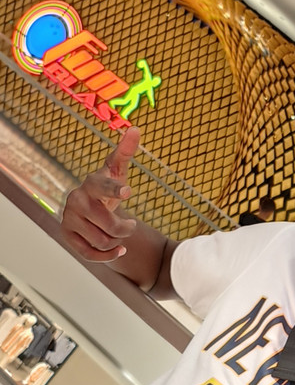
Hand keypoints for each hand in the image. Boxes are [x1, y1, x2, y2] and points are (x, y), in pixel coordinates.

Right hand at [61, 127, 139, 261]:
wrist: (88, 208)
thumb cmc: (106, 188)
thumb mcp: (116, 171)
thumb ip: (125, 152)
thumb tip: (135, 129)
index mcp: (91, 183)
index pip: (102, 186)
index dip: (115, 188)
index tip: (128, 191)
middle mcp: (77, 200)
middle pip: (109, 223)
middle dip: (125, 229)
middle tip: (131, 226)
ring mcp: (70, 219)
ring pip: (102, 241)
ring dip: (117, 241)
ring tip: (118, 235)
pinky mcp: (68, 236)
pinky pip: (90, 254)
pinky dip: (108, 255)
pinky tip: (118, 250)